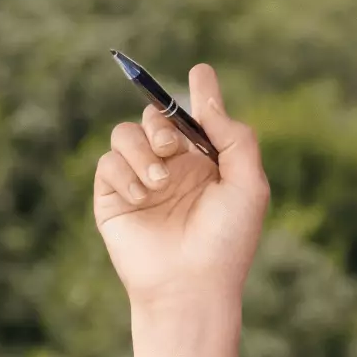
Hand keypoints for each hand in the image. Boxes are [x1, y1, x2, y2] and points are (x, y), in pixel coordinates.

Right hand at [93, 63, 268, 307]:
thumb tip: (208, 96)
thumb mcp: (248, 184)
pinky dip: (125, 174)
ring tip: (159, 184)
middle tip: (172, 147)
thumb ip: (234, 136)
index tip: (200, 72)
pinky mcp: (112, 198)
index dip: (198, 93)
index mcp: (206, 162)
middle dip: (162, 122)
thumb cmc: (227, 240)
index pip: (196, 118)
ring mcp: (140, 181)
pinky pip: (107, 163)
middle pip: (154, 117)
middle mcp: (171, 168)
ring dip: (142, 151)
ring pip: (125, 134)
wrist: (191, 284)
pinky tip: (142, 198)